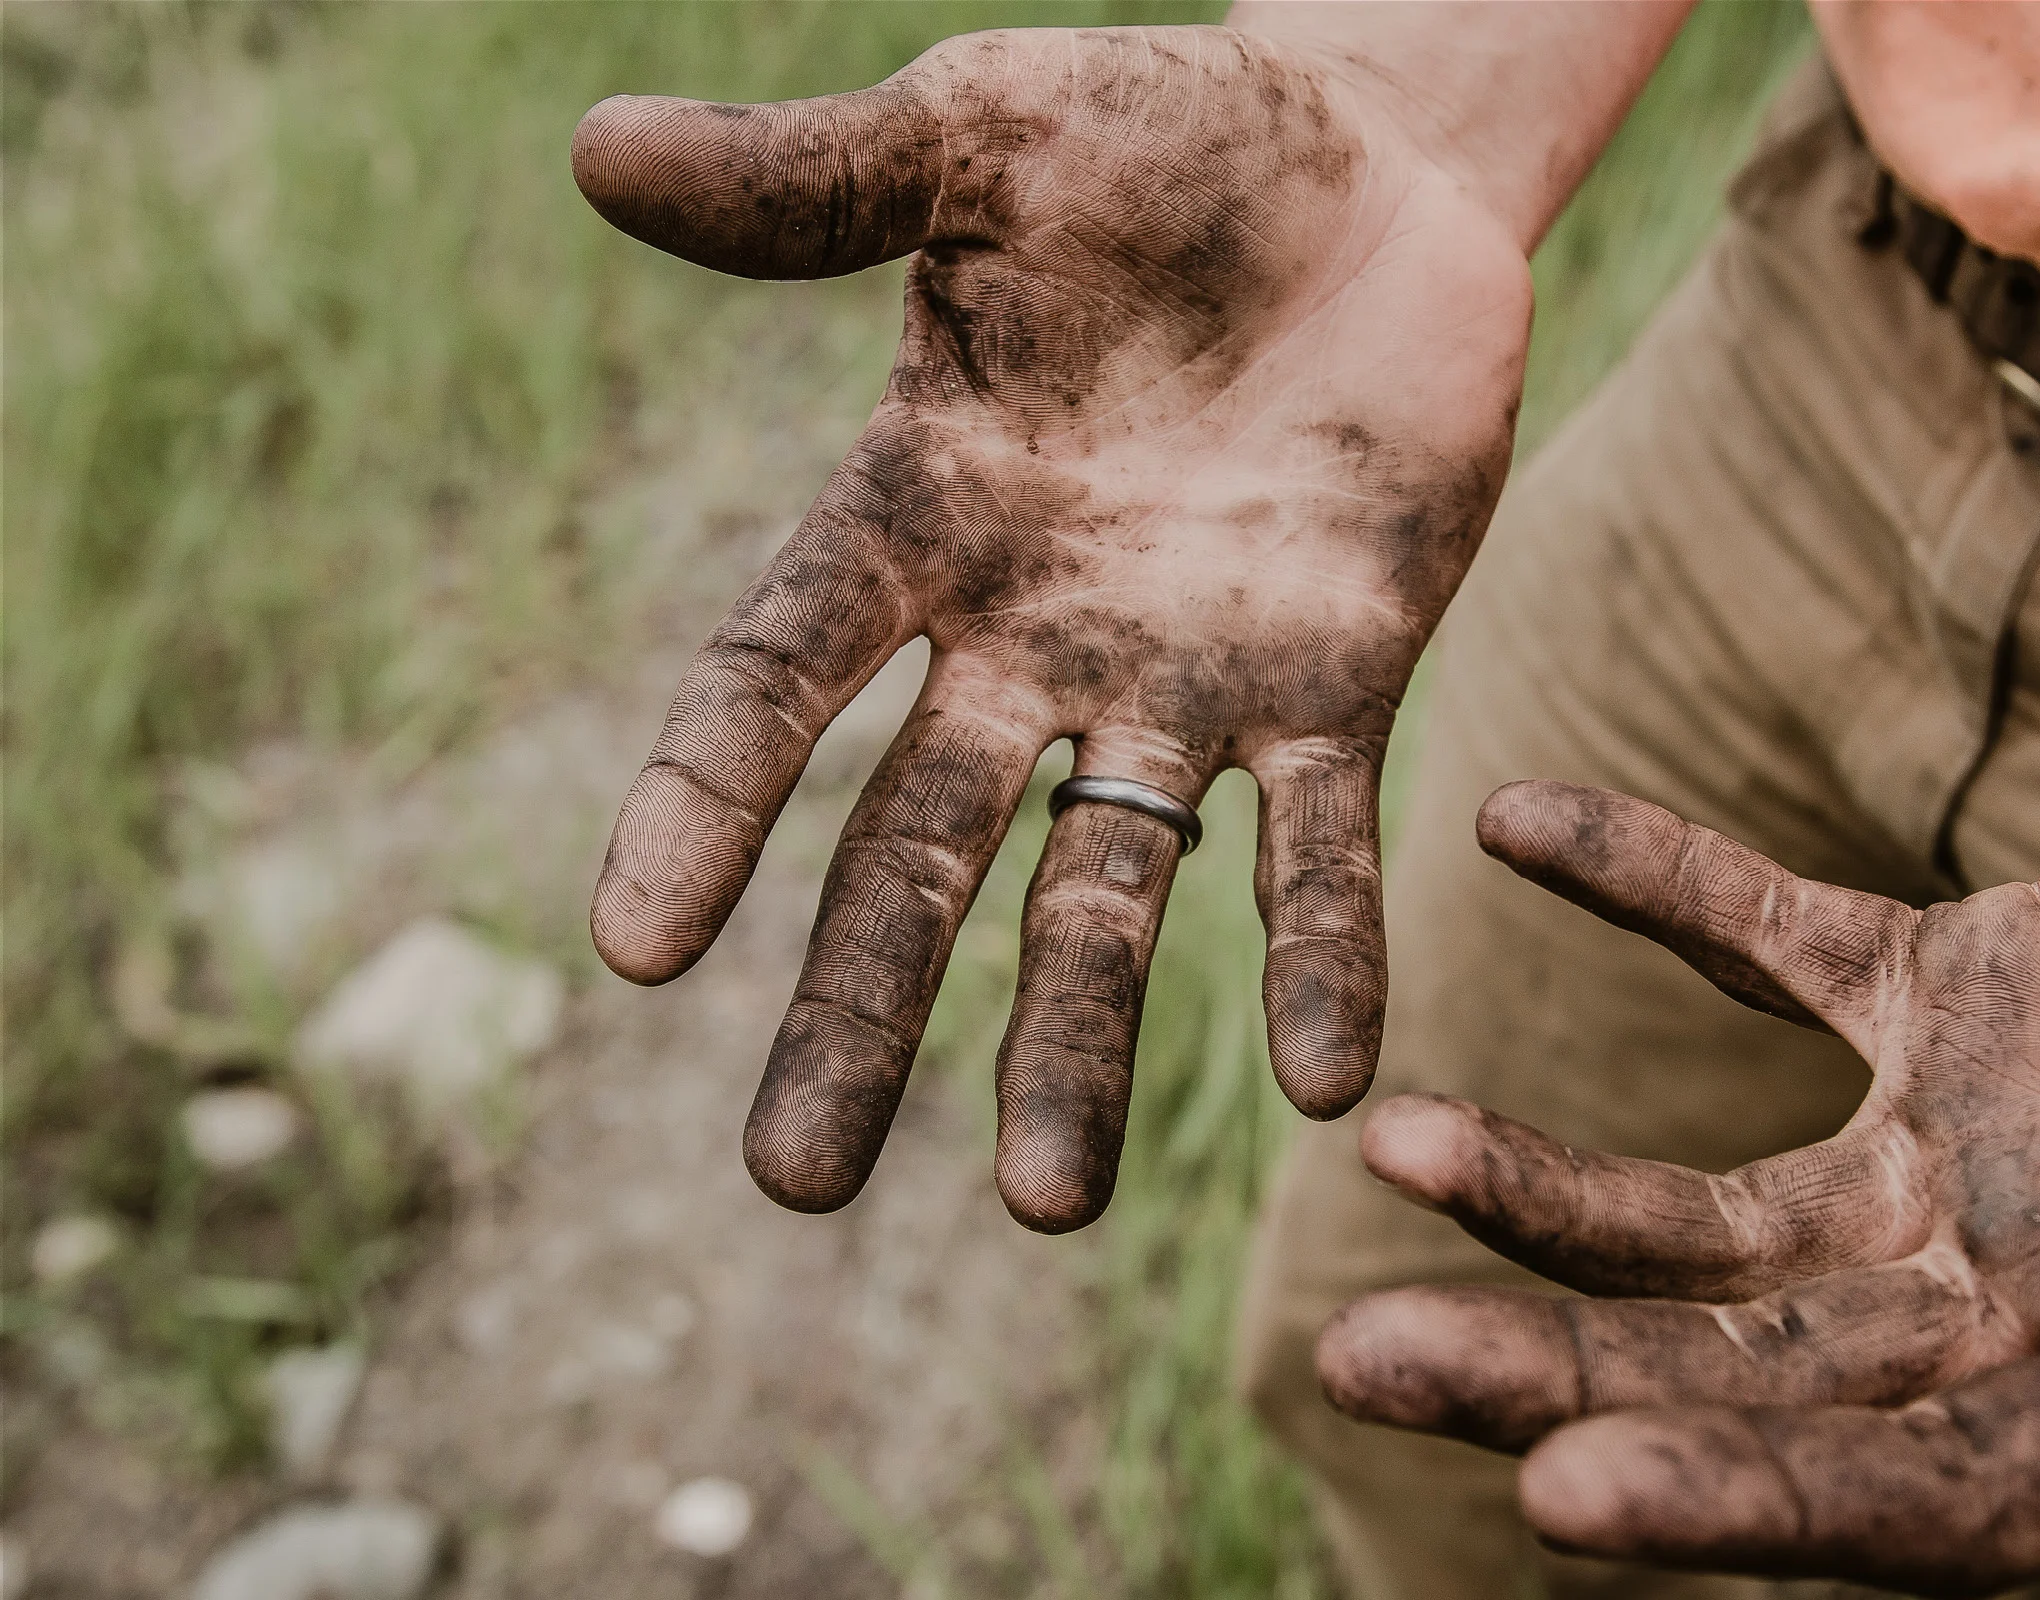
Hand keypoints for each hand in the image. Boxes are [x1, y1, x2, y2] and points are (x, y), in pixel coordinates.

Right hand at [572, 26, 1530, 1228]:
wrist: (1369, 170)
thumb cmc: (1156, 141)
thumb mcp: (981, 133)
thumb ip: (814, 183)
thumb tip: (597, 150)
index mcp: (916, 514)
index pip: (778, 676)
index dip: (703, 801)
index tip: (631, 949)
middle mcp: (1028, 634)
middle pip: (918, 847)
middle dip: (859, 1009)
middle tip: (789, 1184)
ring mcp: (1184, 678)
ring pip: (1111, 890)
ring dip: (1076, 1042)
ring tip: (1046, 1205)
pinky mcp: (1341, 685)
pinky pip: (1324, 843)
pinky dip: (1324, 955)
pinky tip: (1334, 1086)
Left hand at [1317, 781, 2039, 1596]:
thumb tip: (2017, 1460)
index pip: (1861, 1506)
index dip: (1728, 1508)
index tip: (1560, 1501)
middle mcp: (1966, 1325)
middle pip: (1715, 1369)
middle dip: (1544, 1369)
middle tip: (1358, 1362)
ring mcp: (1941, 1166)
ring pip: (1694, 1204)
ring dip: (1539, 1171)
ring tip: (1398, 1144)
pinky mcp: (1935, 1000)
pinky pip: (1765, 940)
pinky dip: (1648, 875)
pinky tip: (1513, 817)